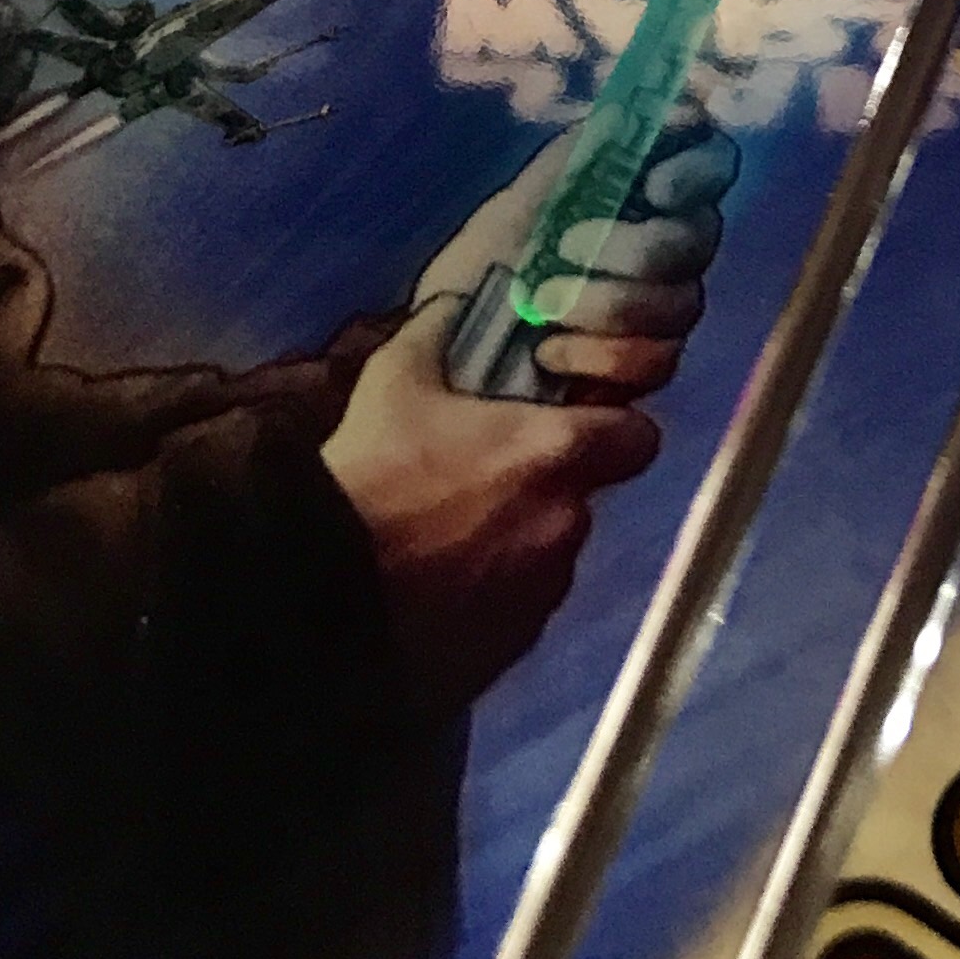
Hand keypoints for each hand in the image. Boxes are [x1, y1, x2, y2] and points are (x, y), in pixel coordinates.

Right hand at [322, 306, 658, 714]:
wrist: (321, 597)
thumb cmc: (369, 477)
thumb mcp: (394, 383)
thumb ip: (437, 335)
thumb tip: (454, 307)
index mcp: (553, 456)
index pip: (638, 438)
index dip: (611, 428)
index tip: (573, 425)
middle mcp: (564, 528)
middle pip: (580, 499)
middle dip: (541, 489)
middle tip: (478, 480)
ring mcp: (541, 598)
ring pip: (547, 557)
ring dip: (514, 545)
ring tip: (445, 540)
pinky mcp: (509, 651)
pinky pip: (515, 612)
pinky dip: (488, 598)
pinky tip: (434, 589)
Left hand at [414, 105, 737, 397]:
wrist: (445, 351)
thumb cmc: (485, 263)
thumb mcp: (523, 199)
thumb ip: (580, 157)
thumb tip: (628, 109)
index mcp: (642, 194)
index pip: (709, 163)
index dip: (696, 169)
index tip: (653, 185)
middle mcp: (667, 249)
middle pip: (699, 238)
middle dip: (634, 248)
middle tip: (565, 247)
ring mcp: (660, 314)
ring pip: (680, 304)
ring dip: (609, 304)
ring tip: (542, 305)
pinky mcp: (644, 372)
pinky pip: (655, 361)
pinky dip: (598, 356)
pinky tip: (549, 354)